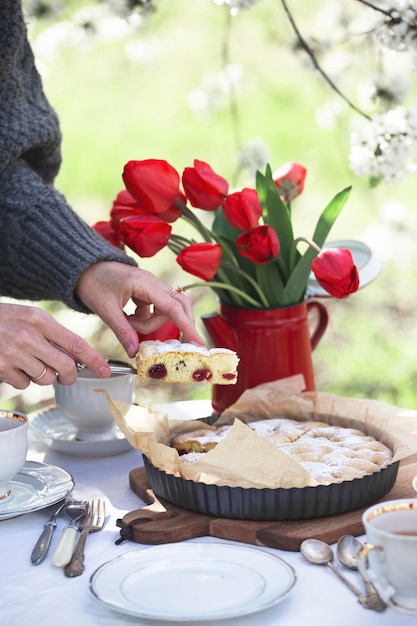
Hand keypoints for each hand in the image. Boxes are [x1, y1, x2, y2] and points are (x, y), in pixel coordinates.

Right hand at [0, 303, 110, 388]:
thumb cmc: (3, 320)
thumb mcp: (29, 318)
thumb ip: (52, 334)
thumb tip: (77, 357)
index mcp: (40, 320)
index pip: (76, 343)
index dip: (94, 359)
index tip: (105, 370)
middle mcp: (28, 336)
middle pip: (65, 367)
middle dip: (69, 375)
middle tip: (65, 375)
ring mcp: (13, 353)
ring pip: (46, 378)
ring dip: (42, 375)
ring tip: (29, 362)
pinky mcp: (1, 368)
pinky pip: (24, 384)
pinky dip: (22, 379)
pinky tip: (13, 366)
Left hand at [75, 262, 204, 357]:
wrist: (83, 267)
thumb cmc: (92, 283)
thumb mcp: (105, 310)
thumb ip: (122, 330)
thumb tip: (134, 352)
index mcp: (144, 284)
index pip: (173, 307)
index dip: (187, 326)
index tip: (198, 342)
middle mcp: (153, 283)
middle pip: (179, 306)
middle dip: (179, 324)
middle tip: (176, 344)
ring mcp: (151, 286)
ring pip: (166, 310)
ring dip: (152, 323)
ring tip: (129, 322)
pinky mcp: (147, 291)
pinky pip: (156, 309)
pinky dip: (147, 318)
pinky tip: (129, 317)